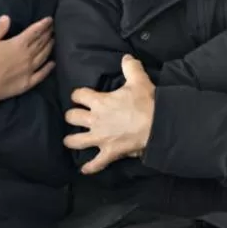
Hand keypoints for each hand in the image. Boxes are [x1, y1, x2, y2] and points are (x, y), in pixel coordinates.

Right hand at [0, 15, 53, 106]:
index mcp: (18, 44)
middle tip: (53, 28)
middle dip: (48, 34)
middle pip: (41, 42)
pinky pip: (42, 74)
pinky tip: (52, 63)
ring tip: (54, 41)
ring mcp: (29, 70)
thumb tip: (6, 17)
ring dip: (50, 47)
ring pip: (44, 56)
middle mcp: (27, 56)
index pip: (35, 31)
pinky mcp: (28, 83)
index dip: (43, 24)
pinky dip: (48, 68)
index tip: (50, 20)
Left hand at [64, 55, 154, 174]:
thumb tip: (126, 56)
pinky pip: (96, 163)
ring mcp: (100, 138)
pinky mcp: (109, 152)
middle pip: (71, 117)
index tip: (79, 96)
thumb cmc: (146, 102)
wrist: (157, 124)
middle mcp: (95, 120)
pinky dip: (90, 167)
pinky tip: (83, 170)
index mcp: (99, 101)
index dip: (77, 95)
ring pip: (76, 141)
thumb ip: (130, 67)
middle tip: (74, 117)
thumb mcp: (138, 80)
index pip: (78, 95)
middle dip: (71, 117)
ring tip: (69, 141)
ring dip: (71, 141)